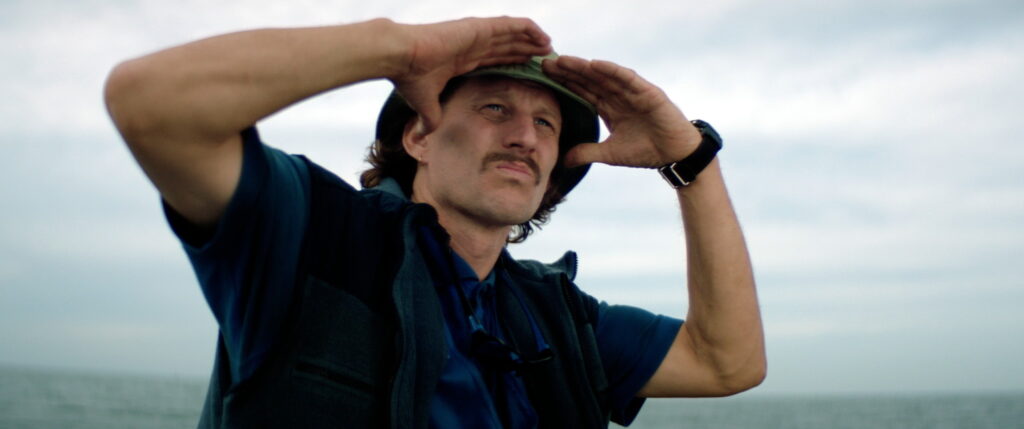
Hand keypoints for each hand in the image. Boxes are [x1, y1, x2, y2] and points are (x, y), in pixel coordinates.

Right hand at [390, 17, 551, 132]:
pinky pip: (512, 26)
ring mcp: (477, 35)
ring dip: (532, 40)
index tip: (528, 73)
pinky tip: (544, 37)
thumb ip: (431, 118)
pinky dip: (529, 30)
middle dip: (526, 52)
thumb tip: (426, 134)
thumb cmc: (410, 79)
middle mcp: (472, 46)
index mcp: (463, 60)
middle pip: (507, 47)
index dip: (512, 65)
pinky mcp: (480, 28)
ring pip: (513, 36)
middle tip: (546, 60)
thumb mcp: (426, 104)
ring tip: (550, 47)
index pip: (494, 61)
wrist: (402, 58)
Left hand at [542, 56, 701, 167]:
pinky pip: (628, 79)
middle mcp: (619, 96)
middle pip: (590, 80)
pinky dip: (613, 71)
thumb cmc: (647, 151)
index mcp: (609, 107)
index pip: (583, 91)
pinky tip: (596, 64)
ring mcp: (633, 93)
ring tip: (564, 60)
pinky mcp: (648, 93)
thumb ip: (588, 153)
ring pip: (605, 76)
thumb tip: (564, 161)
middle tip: (546, 62)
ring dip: (585, 67)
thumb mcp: (610, 154)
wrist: (675, 155)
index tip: (544, 76)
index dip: (565, 83)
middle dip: (569, 71)